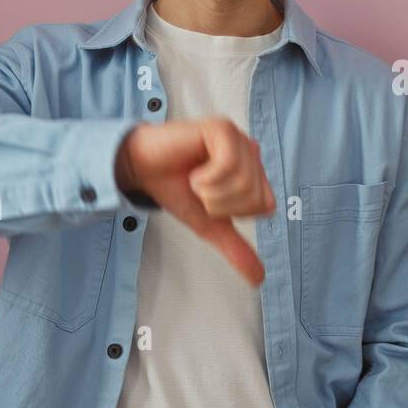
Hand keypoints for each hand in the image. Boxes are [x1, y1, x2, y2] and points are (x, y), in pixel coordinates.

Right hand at [115, 119, 274, 284]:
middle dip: (221, 203)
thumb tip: (259, 280)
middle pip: (255, 196)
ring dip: (211, 191)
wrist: (142, 170)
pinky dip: (206, 178)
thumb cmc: (176, 189)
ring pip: (243, 182)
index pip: (266, 206)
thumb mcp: (210, 224)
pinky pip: (228, 165)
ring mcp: (238, 138)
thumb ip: (236, 248)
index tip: (211, 201)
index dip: (234, 212)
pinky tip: (193, 170)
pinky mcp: (221, 128)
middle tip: (200, 190)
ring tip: (195, 180)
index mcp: (254, 172)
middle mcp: (251, 152)